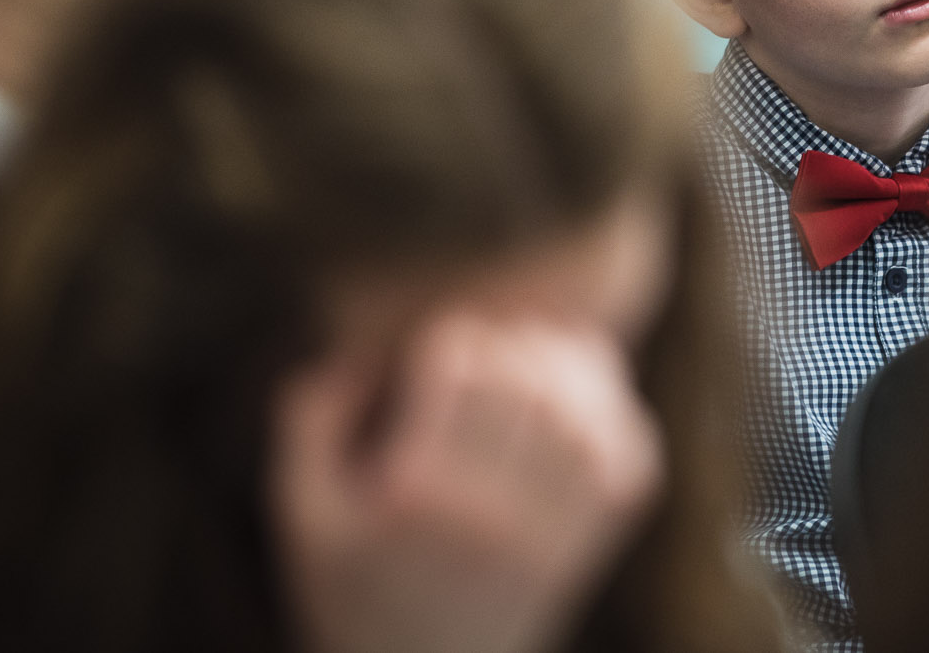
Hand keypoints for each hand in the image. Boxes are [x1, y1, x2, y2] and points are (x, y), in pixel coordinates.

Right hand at [272, 313, 664, 652]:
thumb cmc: (349, 588)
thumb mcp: (300, 513)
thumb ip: (310, 422)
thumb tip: (360, 351)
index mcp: (412, 495)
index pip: (458, 371)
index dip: (453, 340)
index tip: (440, 350)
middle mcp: (485, 517)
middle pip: (527, 387)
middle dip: (513, 346)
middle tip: (495, 347)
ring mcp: (541, 539)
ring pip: (586, 419)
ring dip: (570, 372)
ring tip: (541, 360)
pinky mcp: (579, 554)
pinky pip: (628, 464)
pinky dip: (618, 418)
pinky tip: (585, 400)